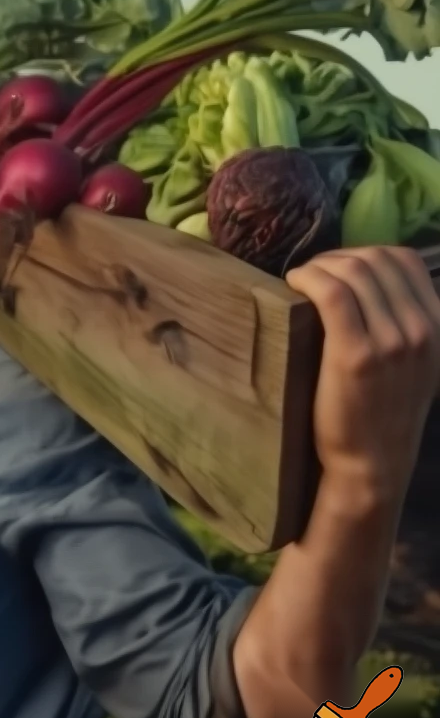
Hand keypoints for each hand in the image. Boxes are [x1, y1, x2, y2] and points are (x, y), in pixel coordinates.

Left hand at [285, 246, 439, 503]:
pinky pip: (331, 292)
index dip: (362, 254)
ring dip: (318, 266)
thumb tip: (368, 280)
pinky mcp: (356, 353)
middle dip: (336, 258)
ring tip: (300, 282)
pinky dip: (307, 277)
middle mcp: (423, 328)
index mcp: (439, 325)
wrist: (371, 464)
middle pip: (375, 259)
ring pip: (353, 270)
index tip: (335, 270)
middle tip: (311, 275)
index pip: (404, 259)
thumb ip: (405, 322)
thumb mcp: (414, 363)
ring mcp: (393, 340)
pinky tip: (292, 285)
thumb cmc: (381, 412)